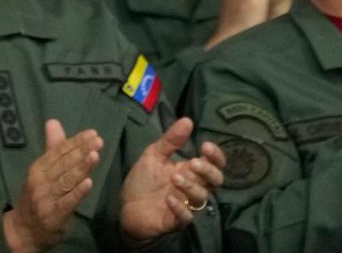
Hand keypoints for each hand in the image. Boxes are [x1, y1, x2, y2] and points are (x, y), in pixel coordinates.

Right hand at [2, 119, 101, 252]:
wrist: (23, 230)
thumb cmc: (36, 197)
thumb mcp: (41, 171)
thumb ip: (51, 148)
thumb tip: (53, 122)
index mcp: (38, 168)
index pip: (59, 151)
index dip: (76, 142)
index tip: (92, 133)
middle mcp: (40, 180)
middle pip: (64, 163)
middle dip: (81, 151)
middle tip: (98, 141)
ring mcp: (46, 198)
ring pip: (66, 180)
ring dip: (81, 167)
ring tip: (95, 155)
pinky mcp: (53, 214)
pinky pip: (67, 202)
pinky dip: (78, 192)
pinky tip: (89, 183)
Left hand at [118, 117, 226, 241]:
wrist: (126, 207)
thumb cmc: (144, 181)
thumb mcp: (154, 155)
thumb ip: (171, 140)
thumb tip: (187, 120)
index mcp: (190, 171)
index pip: (214, 164)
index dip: (215, 156)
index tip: (206, 146)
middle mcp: (193, 187)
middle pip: (215, 181)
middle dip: (208, 170)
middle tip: (194, 163)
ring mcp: (186, 205)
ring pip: (201, 197)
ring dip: (190, 186)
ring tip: (174, 176)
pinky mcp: (175, 221)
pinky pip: (186, 217)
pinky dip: (180, 208)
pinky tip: (169, 199)